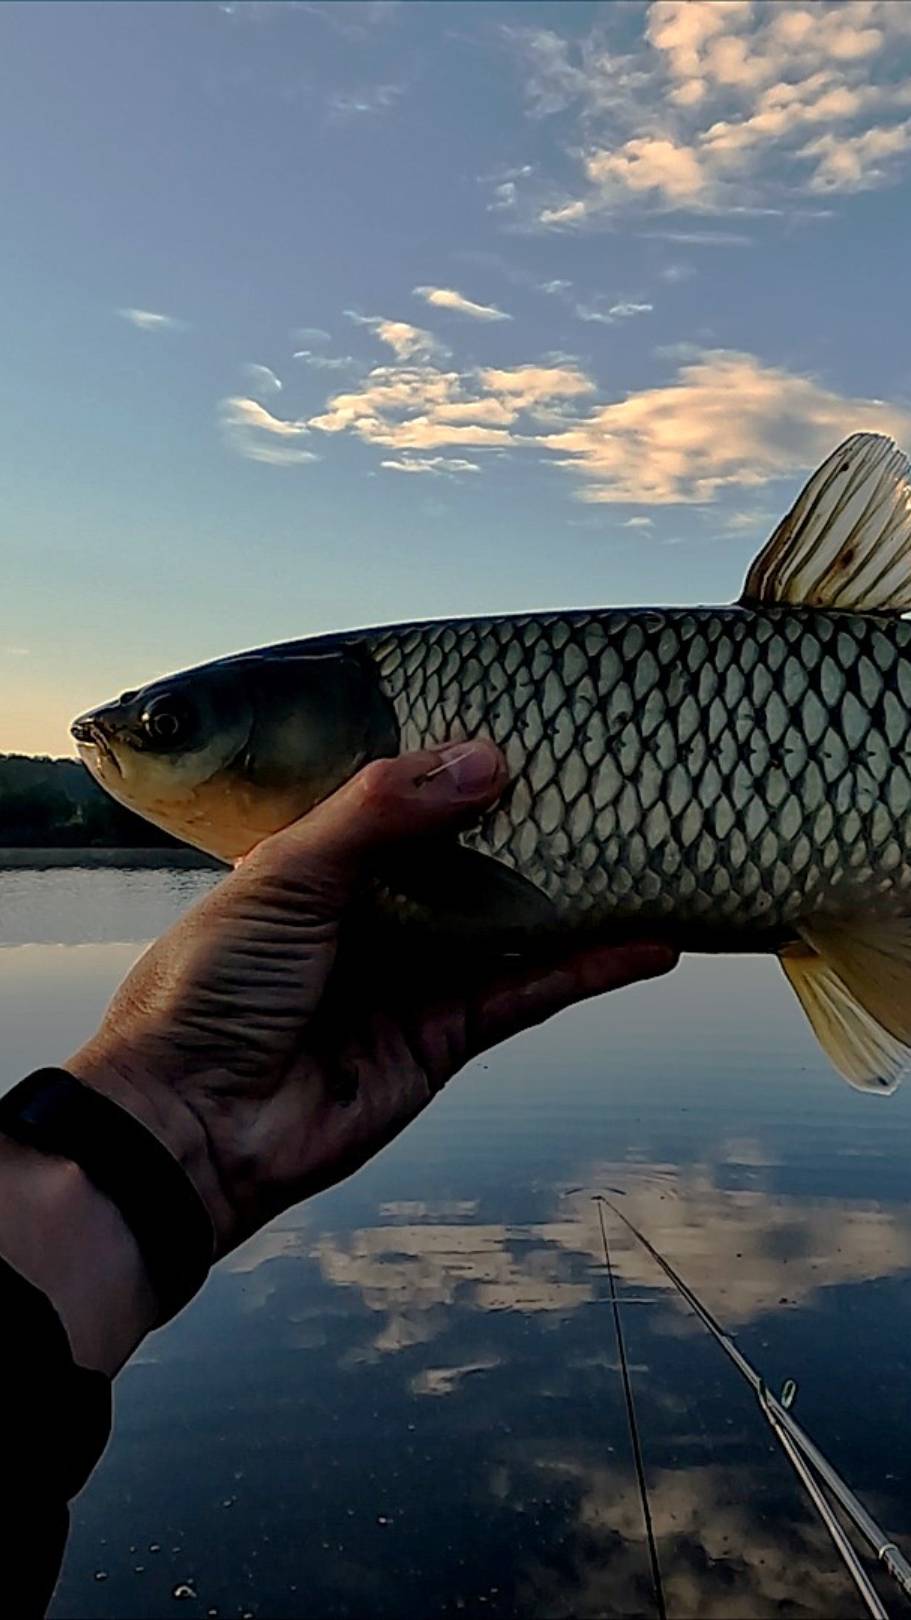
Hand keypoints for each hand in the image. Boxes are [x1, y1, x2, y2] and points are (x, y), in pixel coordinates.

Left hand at [68, 740, 676, 1264]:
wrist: (190, 1128)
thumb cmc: (212, 985)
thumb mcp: (288, 873)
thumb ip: (381, 812)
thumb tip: (484, 759)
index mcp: (321, 866)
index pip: (405, 804)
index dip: (461, 770)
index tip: (531, 730)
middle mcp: (374, 918)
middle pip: (473, 864)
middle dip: (534, 829)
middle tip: (611, 785)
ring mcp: (414, 980)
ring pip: (514, 927)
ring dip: (580, 898)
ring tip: (654, 854)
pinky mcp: (446, 1041)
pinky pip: (529, 993)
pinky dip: (589, 969)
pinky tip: (650, 941)